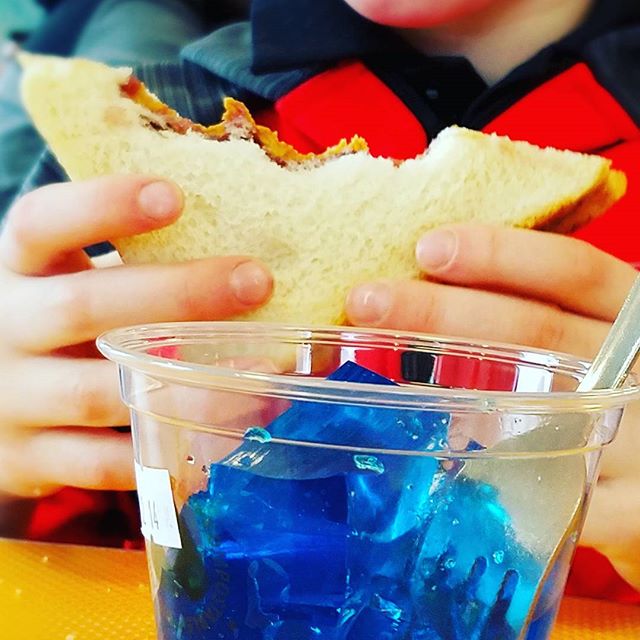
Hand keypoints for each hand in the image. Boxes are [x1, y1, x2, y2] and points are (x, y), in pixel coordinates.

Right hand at [0, 176, 272, 498]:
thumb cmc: (58, 325)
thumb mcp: (69, 280)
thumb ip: (131, 265)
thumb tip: (244, 251)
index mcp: (17, 268)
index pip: (43, 223)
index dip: (103, 207)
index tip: (175, 195)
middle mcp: (6, 329)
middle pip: (83, 306)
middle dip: (177, 294)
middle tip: (256, 280)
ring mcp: (14, 400)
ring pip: (99, 393)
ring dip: (188, 384)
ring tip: (262, 373)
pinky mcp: (31, 460)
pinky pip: (104, 464)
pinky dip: (165, 451)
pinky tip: (224, 438)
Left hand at [346, 223, 639, 587]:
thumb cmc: (610, 388)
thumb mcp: (589, 342)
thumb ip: (536, 323)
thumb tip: (429, 284)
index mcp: (628, 320)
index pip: (573, 271)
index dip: (501, 255)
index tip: (427, 248)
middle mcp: (637, 373)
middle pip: (537, 330)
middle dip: (441, 312)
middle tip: (366, 302)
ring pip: (538, 408)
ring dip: (450, 393)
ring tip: (376, 380)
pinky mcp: (633, 508)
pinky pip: (556, 496)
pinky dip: (494, 481)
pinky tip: (435, 469)